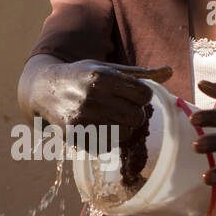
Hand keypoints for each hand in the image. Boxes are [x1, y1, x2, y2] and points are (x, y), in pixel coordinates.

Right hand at [36, 59, 172, 142]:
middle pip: (136, 117)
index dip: (141, 96)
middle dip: (134, 115)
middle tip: (123, 110)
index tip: (131, 95)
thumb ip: (140, 74)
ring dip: (120, 129)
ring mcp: (82, 117)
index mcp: (103, 76)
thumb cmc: (82, 77)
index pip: (144, 94)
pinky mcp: (73, 134)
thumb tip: (170, 72)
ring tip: (108, 118)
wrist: (44, 89)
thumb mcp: (108, 69)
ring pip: (123, 134)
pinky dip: (104, 140)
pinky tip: (94, 127)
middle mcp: (92, 96)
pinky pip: (105, 146)